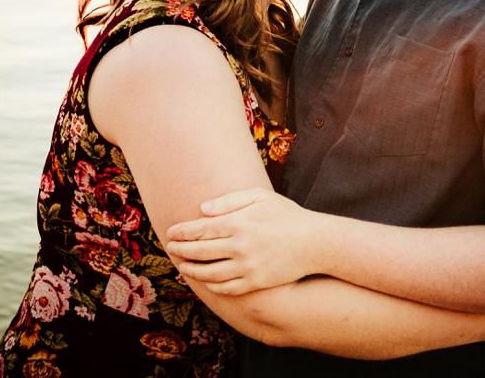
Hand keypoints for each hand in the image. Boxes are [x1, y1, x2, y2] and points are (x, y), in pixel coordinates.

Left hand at [163, 188, 319, 294]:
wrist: (314, 243)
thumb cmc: (286, 215)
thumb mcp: (259, 197)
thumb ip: (229, 201)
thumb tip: (202, 209)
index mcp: (238, 223)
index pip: (199, 230)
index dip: (181, 232)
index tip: (170, 233)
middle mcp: (239, 247)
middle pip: (199, 252)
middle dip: (180, 250)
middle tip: (170, 249)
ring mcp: (247, 267)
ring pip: (209, 273)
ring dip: (191, 270)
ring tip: (182, 267)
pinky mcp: (255, 282)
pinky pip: (226, 288)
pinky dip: (211, 285)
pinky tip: (205, 281)